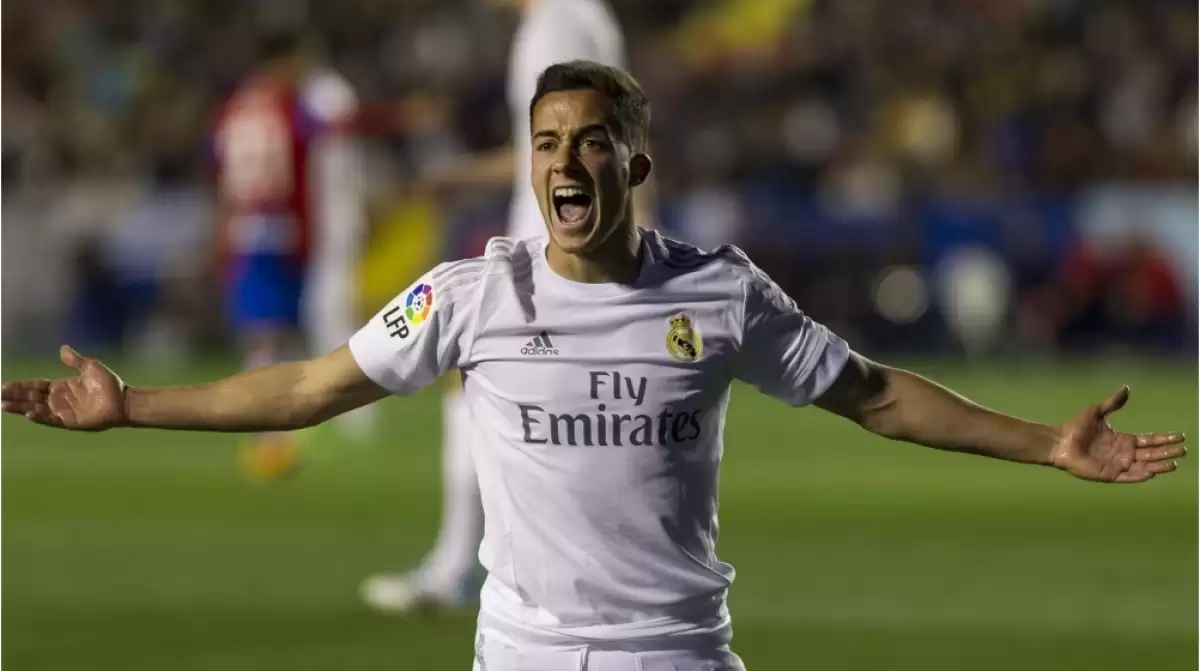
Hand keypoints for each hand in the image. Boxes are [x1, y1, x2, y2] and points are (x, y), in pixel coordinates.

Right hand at [1, 345, 127, 430]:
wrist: (124, 400)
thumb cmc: (109, 384)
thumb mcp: (90, 367)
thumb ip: (74, 360)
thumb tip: (62, 348)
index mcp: (61, 386)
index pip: (35, 386)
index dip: (20, 386)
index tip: (3, 385)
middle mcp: (59, 399)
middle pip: (31, 397)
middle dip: (15, 396)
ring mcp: (63, 411)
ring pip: (36, 409)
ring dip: (20, 407)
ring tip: (4, 405)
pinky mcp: (70, 421)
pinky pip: (51, 419)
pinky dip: (39, 416)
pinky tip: (28, 413)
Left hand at [1051, 386, 1186, 482]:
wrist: (1059, 442)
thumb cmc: (1076, 427)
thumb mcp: (1096, 412)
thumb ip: (1112, 402)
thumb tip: (1126, 388)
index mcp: (1123, 440)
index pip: (1149, 440)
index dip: (1164, 438)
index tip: (1180, 436)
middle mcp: (1124, 453)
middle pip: (1151, 453)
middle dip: (1167, 452)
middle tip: (1184, 450)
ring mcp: (1118, 465)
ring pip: (1143, 466)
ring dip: (1158, 466)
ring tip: (1173, 464)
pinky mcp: (1109, 475)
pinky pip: (1128, 476)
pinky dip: (1140, 475)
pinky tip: (1152, 472)